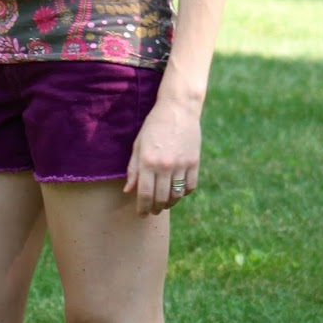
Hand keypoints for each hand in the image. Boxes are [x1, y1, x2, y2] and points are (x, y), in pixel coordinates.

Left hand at [123, 93, 200, 215]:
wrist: (178, 109)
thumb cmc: (153, 126)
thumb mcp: (138, 145)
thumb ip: (133, 169)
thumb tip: (128, 191)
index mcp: (147, 162)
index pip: (144, 194)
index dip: (142, 208)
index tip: (141, 214)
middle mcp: (164, 166)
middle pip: (161, 198)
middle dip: (155, 208)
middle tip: (152, 211)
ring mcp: (181, 165)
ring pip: (176, 196)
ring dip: (169, 203)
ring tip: (164, 203)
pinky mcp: (194, 162)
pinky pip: (190, 187)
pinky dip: (183, 193)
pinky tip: (177, 191)